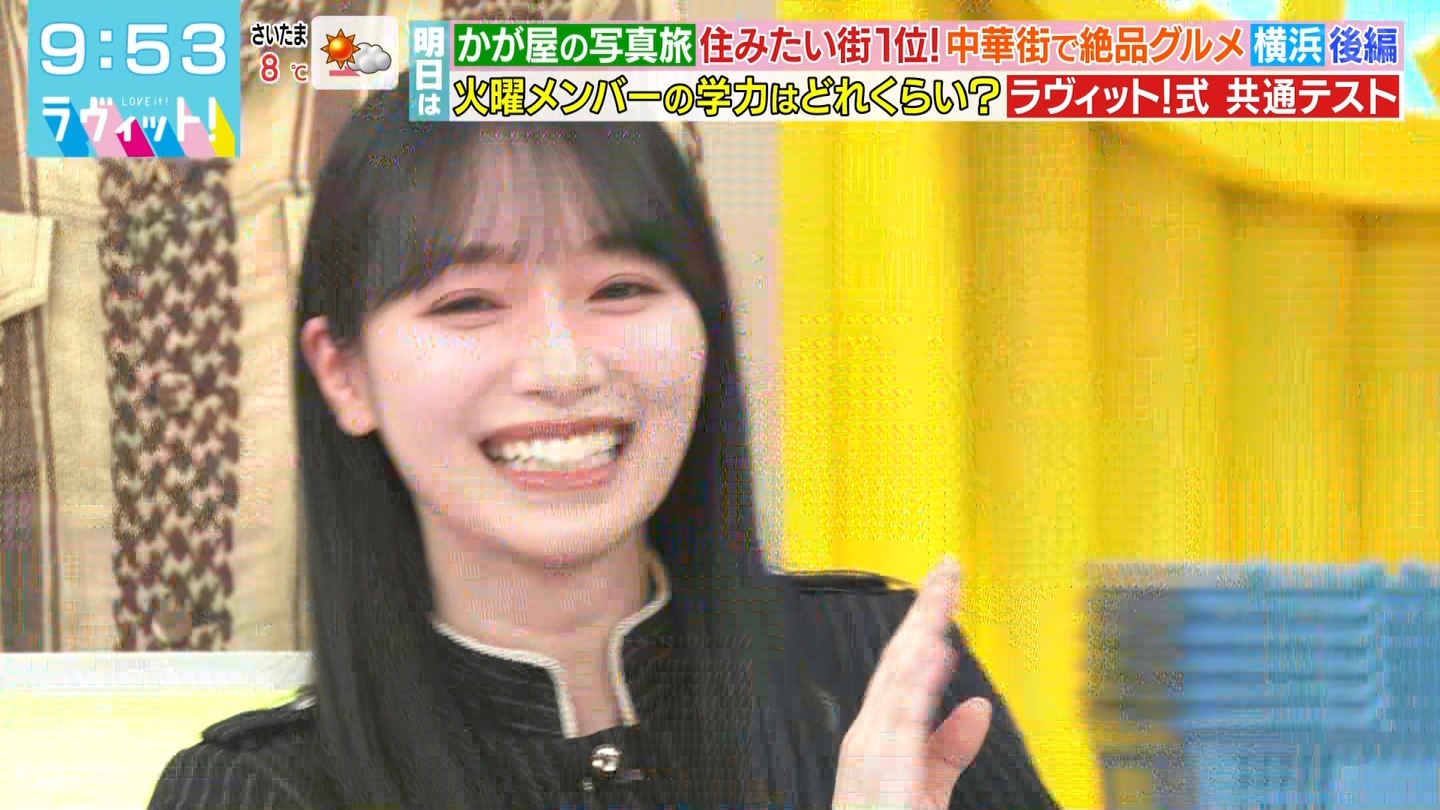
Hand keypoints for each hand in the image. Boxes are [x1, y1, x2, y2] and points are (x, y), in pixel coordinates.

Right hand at [833, 556, 992, 809]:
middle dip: (925, 609)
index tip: (945, 585)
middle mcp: (871, 731)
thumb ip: (949, 748)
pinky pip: (903, 714)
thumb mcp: (927, 787)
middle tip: (949, 565)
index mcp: (880, 731)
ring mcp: (873, 745)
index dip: (925, 621)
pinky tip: (937, 649)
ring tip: (944, 590)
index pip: (905, 663)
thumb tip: (978, 708)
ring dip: (923, 629)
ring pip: (901, 673)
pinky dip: (919, 678)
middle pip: (900, 655)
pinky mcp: (885, 765)